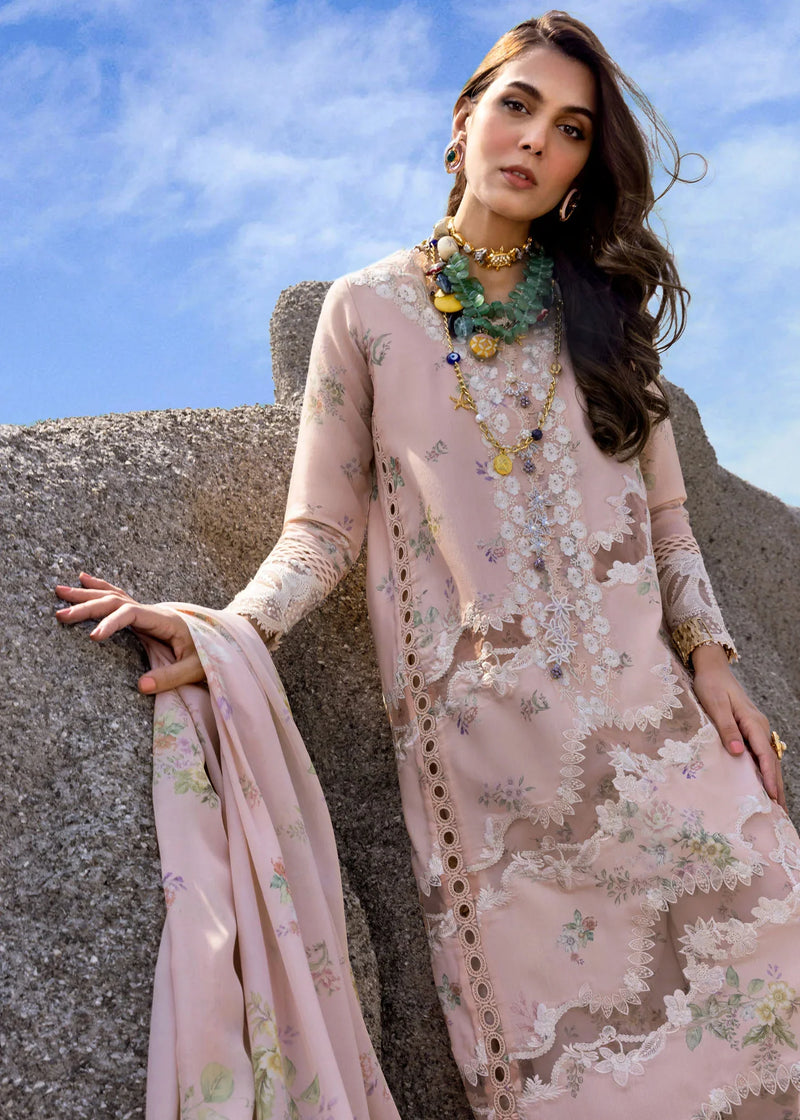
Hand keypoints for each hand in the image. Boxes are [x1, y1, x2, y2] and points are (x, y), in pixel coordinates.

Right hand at [55, 572, 205, 694]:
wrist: (225, 641)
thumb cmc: (212, 654)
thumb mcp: (195, 668)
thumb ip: (170, 676)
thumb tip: (140, 686)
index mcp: (164, 620)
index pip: (131, 614)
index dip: (111, 623)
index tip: (93, 638)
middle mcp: (154, 610)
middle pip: (115, 601)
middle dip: (87, 607)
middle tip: (60, 615)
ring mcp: (148, 611)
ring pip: (113, 596)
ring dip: (86, 594)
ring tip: (59, 591)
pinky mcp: (145, 615)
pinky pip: (119, 597)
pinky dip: (101, 587)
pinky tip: (84, 578)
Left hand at [691, 642, 784, 809]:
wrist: (712, 669)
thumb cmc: (711, 686)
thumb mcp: (715, 705)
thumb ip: (726, 728)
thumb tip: (738, 752)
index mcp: (752, 722)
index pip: (764, 754)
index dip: (768, 776)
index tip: (772, 795)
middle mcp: (759, 726)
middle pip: (771, 760)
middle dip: (777, 785)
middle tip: (781, 810)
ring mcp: (756, 728)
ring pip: (768, 758)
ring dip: (773, 779)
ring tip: (776, 803)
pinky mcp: (749, 729)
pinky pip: (760, 753)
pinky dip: (765, 769)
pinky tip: (762, 782)